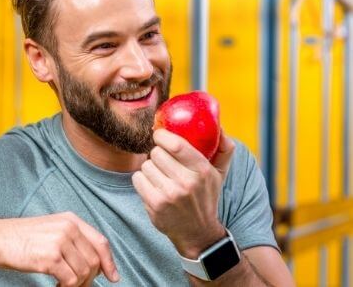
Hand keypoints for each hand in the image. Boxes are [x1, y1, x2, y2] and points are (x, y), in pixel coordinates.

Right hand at [0, 212, 119, 286]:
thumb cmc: (21, 238)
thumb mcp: (52, 230)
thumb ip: (73, 241)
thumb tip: (95, 264)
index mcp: (71, 220)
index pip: (100, 242)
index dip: (109, 261)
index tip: (113, 277)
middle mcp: (69, 227)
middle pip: (94, 260)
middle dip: (90, 278)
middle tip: (77, 285)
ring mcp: (60, 241)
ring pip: (84, 272)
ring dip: (77, 285)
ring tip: (64, 285)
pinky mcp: (50, 257)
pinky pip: (71, 280)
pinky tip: (57, 286)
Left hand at [132, 129, 235, 258]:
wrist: (197, 233)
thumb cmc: (205, 197)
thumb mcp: (219, 174)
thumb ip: (224, 149)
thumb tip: (221, 128)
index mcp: (202, 170)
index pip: (176, 144)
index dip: (162, 135)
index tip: (159, 135)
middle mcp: (187, 182)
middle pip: (156, 153)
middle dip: (157, 154)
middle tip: (163, 161)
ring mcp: (170, 194)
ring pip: (146, 165)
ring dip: (150, 169)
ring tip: (160, 177)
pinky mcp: (155, 204)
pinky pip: (137, 179)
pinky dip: (142, 180)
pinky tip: (152, 187)